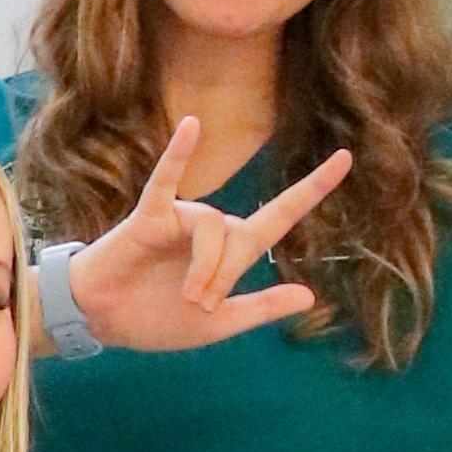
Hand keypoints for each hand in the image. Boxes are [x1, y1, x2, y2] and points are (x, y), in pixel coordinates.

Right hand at [67, 121, 353, 350]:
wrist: (105, 322)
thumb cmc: (157, 320)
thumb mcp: (219, 324)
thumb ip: (261, 309)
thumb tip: (310, 296)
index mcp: (232, 254)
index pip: (280, 216)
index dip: (312, 189)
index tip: (346, 157)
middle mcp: (211, 230)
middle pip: (240, 236)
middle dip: (224, 277)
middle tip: (199, 305)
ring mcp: (180, 219)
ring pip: (212, 227)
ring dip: (205, 266)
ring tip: (188, 296)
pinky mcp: (149, 215)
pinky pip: (166, 181)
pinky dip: (179, 155)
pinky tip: (192, 127)